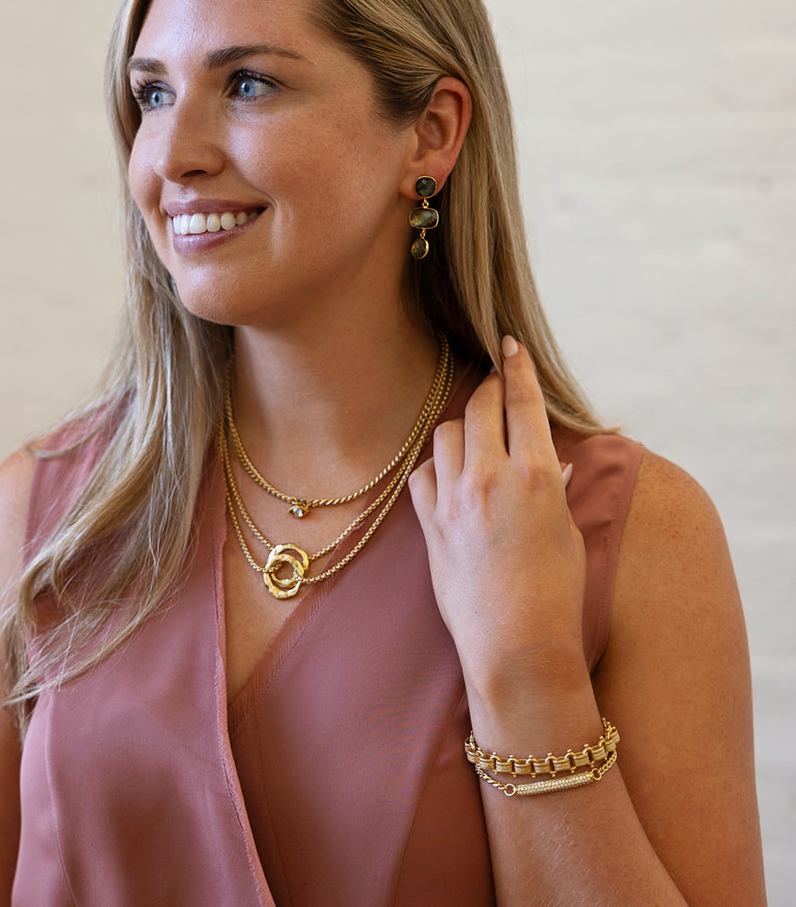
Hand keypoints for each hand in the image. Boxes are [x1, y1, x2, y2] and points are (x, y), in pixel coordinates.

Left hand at [408, 337, 587, 702]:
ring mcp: (455, 501)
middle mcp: (491, 479)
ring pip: (446, 434)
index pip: (522, 401)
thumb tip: (549, 459)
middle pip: (480, 407)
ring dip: (462, 426)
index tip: (507, 343)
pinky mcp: (429, 524)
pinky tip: (449, 474)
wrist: (517, 648)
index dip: (515, 366)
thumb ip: (554, 487)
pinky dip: (436, 466)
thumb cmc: (557, 594)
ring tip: (474, 435)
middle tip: (493, 386)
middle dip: (487, 389)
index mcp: (537, 475)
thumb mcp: (568, 532)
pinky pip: (423, 473)